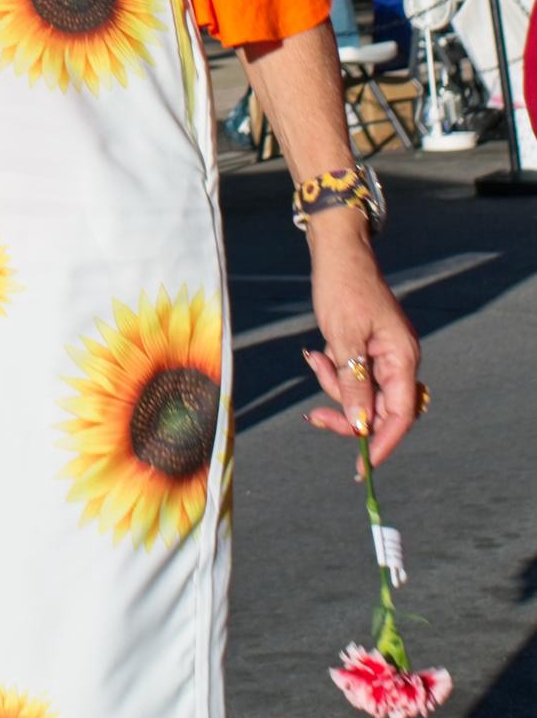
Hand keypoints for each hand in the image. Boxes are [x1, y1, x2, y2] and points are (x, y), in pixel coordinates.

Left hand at [303, 211, 420, 465]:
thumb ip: (354, 383)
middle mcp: (400, 359)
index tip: (363, 465)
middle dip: (348, 413)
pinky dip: (333, 371)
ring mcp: (385, 354)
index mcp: (402, 357)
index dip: (384, 442)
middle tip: (315, 416)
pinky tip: (317, 352)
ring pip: (362, 393)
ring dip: (334, 386)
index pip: (401, 413)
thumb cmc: (342, 289)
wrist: (338, 253)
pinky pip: (353, 374)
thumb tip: (361, 425)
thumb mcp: (343, 339)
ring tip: (316, 358)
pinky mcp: (369, 348)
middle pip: (381, 408)